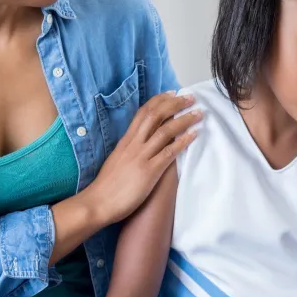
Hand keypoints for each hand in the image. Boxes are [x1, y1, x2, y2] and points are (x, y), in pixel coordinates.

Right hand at [85, 92, 201, 225]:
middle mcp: (134, 144)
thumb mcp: (118, 159)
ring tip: (198, 113)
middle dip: (175, 104)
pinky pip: (169, 152)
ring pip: (165, 131)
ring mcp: (142, 156)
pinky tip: (195, 134)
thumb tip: (142, 143)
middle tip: (190, 98)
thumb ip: (130, 149)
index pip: (143, 113)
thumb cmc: (108, 185)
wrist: (98, 203)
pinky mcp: (149, 171)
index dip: (159, 101)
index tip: (172, 93)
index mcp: (126, 141)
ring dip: (184, 120)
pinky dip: (183, 141)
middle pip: (155, 115)